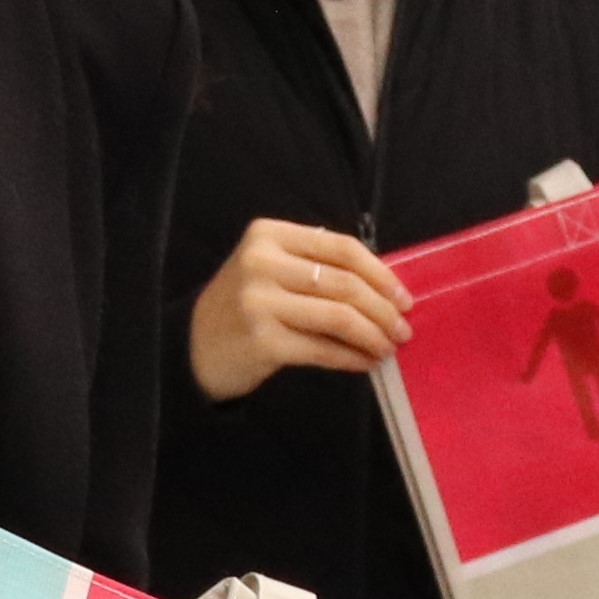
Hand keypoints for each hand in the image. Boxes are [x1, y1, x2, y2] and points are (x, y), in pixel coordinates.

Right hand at [189, 216, 410, 401]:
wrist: (194, 347)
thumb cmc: (244, 306)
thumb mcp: (271, 269)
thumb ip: (317, 266)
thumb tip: (385, 287)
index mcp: (269, 235)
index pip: (342, 248)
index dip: (381, 274)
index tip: (403, 297)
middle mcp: (262, 262)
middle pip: (345, 283)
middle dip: (383, 310)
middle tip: (403, 329)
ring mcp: (260, 302)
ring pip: (339, 316)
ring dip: (373, 335)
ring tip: (388, 348)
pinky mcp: (262, 341)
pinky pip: (323, 348)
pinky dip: (351, 357)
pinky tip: (365, 363)